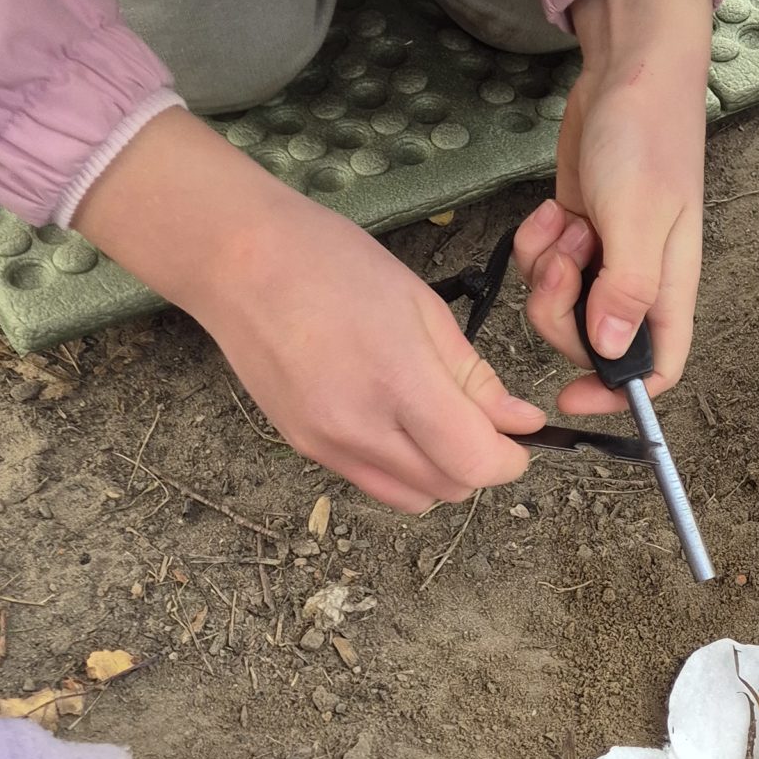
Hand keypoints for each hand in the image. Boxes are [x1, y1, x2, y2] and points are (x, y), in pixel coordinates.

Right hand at [76, 109, 545, 509]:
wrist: (237, 260)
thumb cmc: (331, 263)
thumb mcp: (422, 306)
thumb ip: (474, 376)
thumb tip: (521, 422)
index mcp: (398, 382)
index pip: (475, 462)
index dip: (511, 459)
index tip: (520, 436)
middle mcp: (359, 427)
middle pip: (448, 488)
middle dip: (479, 463)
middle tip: (481, 419)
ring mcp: (326, 444)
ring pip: (412, 497)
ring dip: (440, 473)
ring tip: (436, 420)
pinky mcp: (303, 447)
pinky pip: (372, 482)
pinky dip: (400, 469)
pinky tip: (396, 421)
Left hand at [510, 0, 712, 411]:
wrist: (628, 73)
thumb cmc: (648, 139)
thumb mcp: (639, 218)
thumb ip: (626, 288)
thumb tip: (613, 352)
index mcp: (669, 288)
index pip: (658, 368)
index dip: (618, 394)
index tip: (571, 396)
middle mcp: (638, 282)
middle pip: (590, 342)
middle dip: (561, 311)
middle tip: (564, 259)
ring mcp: (604, 259)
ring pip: (559, 305)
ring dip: (547, 270)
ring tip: (566, 223)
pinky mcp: (575, 235)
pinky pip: (541, 266)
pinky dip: (537, 242)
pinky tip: (553, 209)